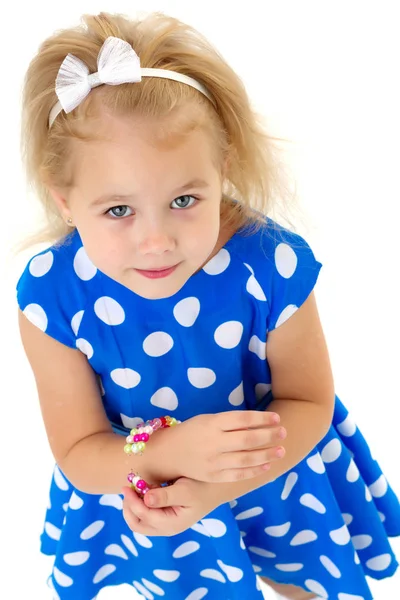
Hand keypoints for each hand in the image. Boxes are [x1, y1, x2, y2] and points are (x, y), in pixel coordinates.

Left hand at [122, 478, 216, 536]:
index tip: (128, 484)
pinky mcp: (166, 517)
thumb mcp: (185, 490)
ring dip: (133, 506)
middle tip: (126, 488)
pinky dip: (141, 504)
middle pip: (137, 525)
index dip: (132, 501)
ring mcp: (165, 524)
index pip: (143, 516)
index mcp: (171, 524)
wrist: (216, 488)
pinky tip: (146, 489)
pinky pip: (147, 515)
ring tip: (136, 487)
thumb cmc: (202, 487)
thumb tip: (145, 500)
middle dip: (128, 508)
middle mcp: (166, 528)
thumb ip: (165, 496)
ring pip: (140, 521)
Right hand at [162, 410, 285, 482]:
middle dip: (268, 436)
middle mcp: (214, 442)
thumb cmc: (191, 432)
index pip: (242, 420)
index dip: (262, 419)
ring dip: (266, 454)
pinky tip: (266, 466)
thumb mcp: (207, 419)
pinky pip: (238, 474)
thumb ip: (229, 422)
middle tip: (283, 433)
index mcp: (212, 424)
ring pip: (246, 459)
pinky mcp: (213, 476)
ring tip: (281, 450)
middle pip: (247, 440)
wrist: (167, 454)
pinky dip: (254, 470)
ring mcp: (214, 461)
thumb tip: (258, 423)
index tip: (276, 418)